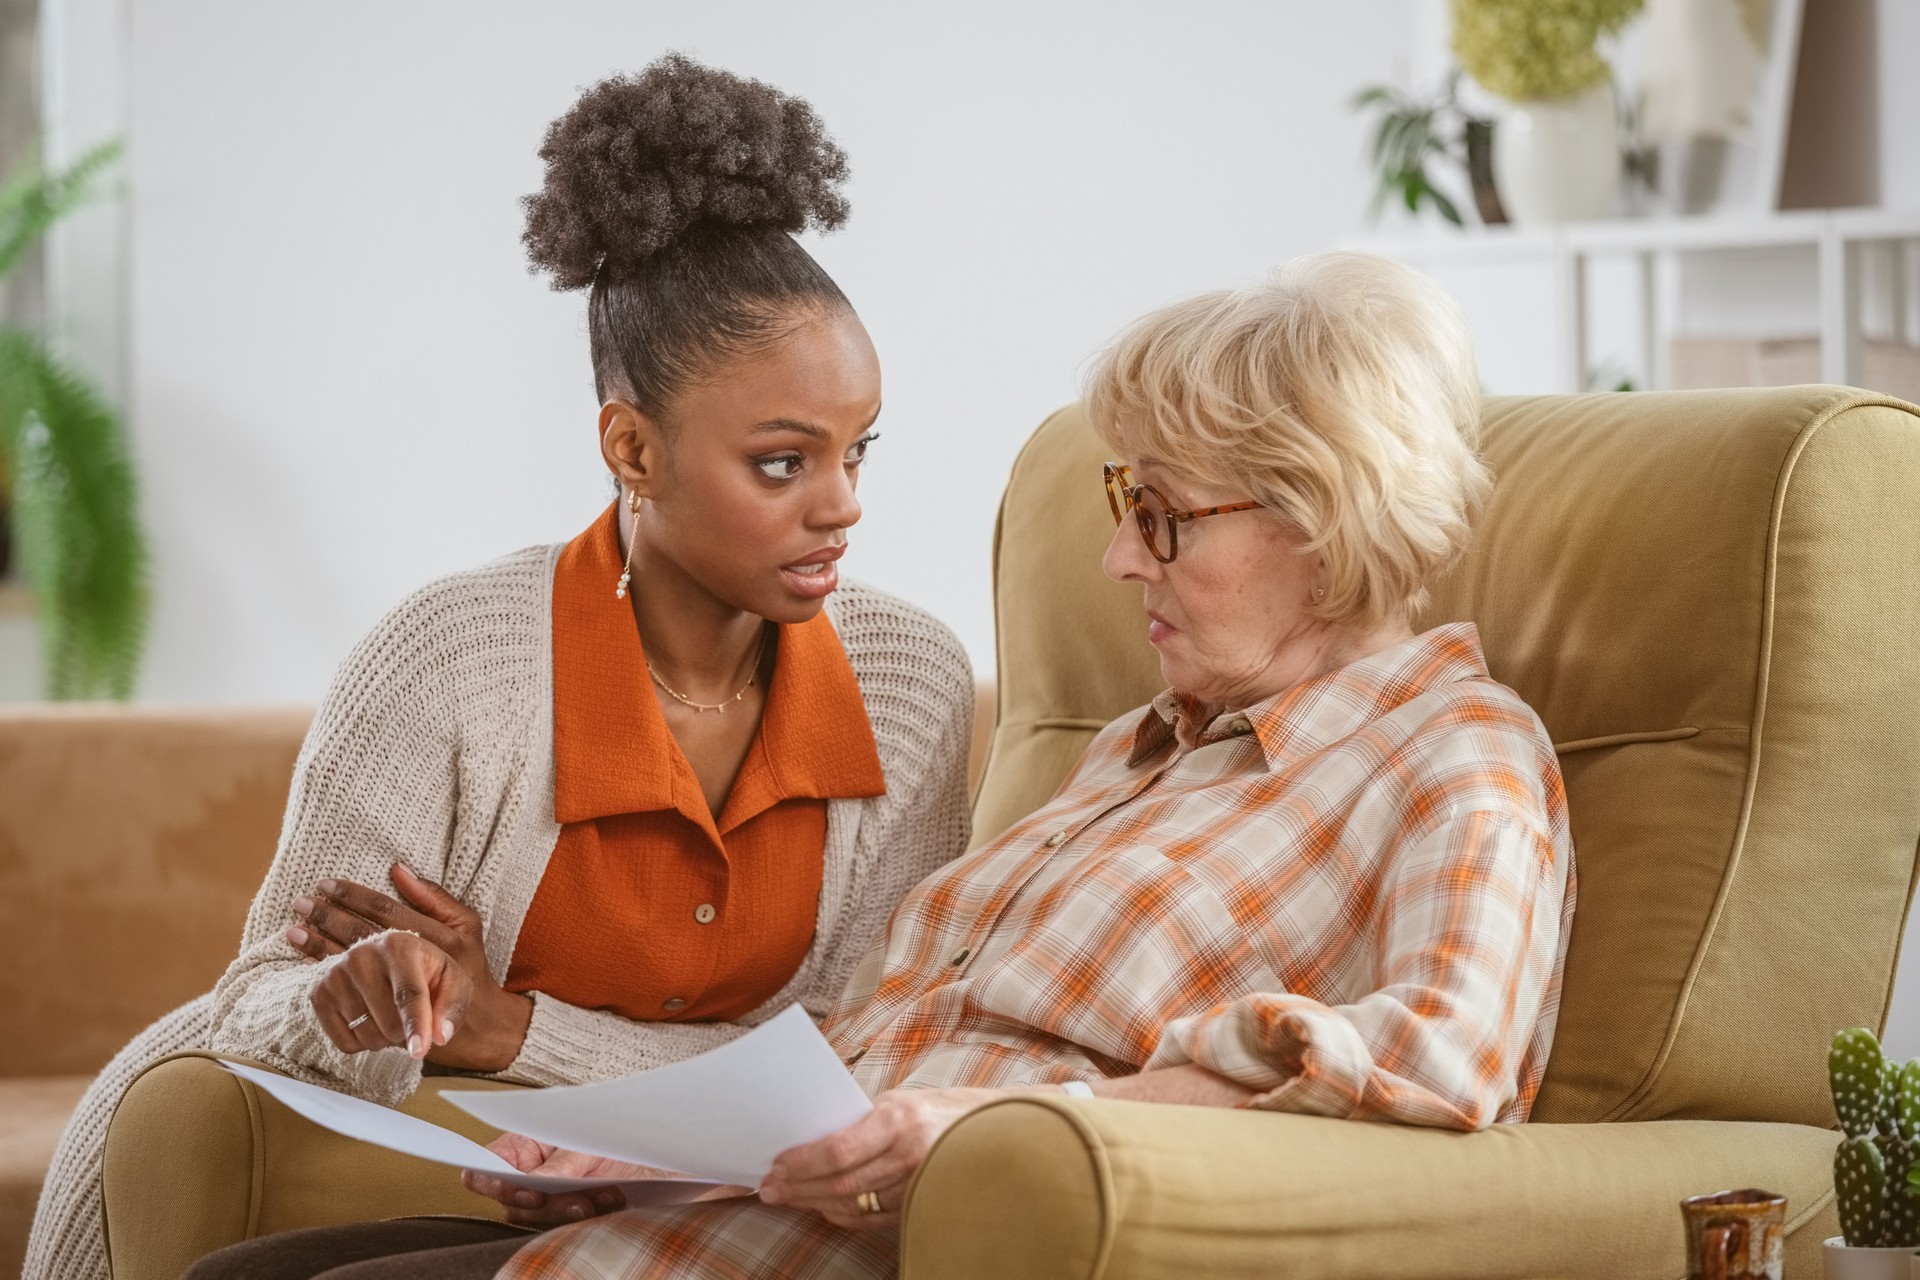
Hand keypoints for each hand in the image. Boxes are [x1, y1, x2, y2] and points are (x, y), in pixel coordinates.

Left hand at [288, 862, 531, 1070]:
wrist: (475, 1026)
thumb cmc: (469, 971)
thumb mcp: (467, 927)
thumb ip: (434, 898)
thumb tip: (398, 870)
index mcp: (433, 937)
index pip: (385, 910)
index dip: (354, 895)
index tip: (327, 884)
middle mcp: (413, 961)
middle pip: (361, 934)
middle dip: (328, 917)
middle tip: (301, 903)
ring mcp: (396, 989)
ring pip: (351, 963)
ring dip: (320, 945)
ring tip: (294, 930)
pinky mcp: (385, 1012)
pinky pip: (348, 991)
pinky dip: (327, 976)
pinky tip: (308, 962)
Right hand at [309, 929, 470, 1060]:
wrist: (386, 963)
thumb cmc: (425, 972)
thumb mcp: (451, 981)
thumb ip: (452, 1007)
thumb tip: (440, 1036)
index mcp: (400, 945)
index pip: (408, 994)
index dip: (416, 1026)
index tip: (419, 1052)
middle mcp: (362, 955)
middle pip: (389, 1022)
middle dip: (406, 1033)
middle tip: (411, 1019)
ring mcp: (335, 974)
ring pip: (366, 1035)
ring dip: (385, 1039)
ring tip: (390, 1016)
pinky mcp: (318, 995)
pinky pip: (344, 1043)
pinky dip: (362, 1043)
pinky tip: (369, 1021)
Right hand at [461, 1133, 646, 1226]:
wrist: (639, 1148)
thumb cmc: (599, 1133)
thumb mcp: (580, 1143)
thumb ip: (557, 1165)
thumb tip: (532, 1186)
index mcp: (516, 1150)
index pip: (480, 1173)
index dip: (495, 1187)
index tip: (531, 1193)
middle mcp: (522, 1177)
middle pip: (512, 1205)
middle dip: (546, 1205)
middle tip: (577, 1200)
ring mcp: (541, 1199)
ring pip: (537, 1219)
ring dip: (568, 1211)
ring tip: (599, 1196)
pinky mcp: (562, 1214)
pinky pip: (562, 1225)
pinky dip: (586, 1214)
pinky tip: (608, 1199)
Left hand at [758, 1088, 999, 1228]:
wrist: (999, 1130)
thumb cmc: (944, 1109)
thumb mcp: (904, 1101)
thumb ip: (864, 1120)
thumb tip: (814, 1137)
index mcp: (900, 1121)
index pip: (838, 1149)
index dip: (802, 1162)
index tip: (777, 1165)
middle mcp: (908, 1156)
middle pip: (840, 1182)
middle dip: (799, 1187)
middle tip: (770, 1189)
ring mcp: (916, 1186)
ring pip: (853, 1205)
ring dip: (815, 1203)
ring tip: (788, 1198)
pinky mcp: (921, 1207)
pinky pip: (872, 1218)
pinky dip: (842, 1215)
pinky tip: (823, 1207)